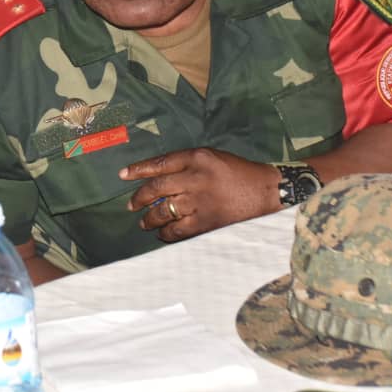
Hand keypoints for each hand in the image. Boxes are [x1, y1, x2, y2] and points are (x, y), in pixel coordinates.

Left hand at [119, 149, 281, 241]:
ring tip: (144, 222)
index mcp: (197, 157)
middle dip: (139, 198)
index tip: (123, 175)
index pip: (160, 162)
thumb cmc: (238, 173)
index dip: (138, 169)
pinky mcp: (207, 222)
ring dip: (149, 218)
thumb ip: (186, 163)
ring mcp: (200, 201)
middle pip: (156, 188)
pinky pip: (178, 230)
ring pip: (163, 211)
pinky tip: (162, 233)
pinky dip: (166, 233)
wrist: (268, 192)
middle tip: (131, 205)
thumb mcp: (212, 157)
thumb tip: (157, 177)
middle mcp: (196, 177)